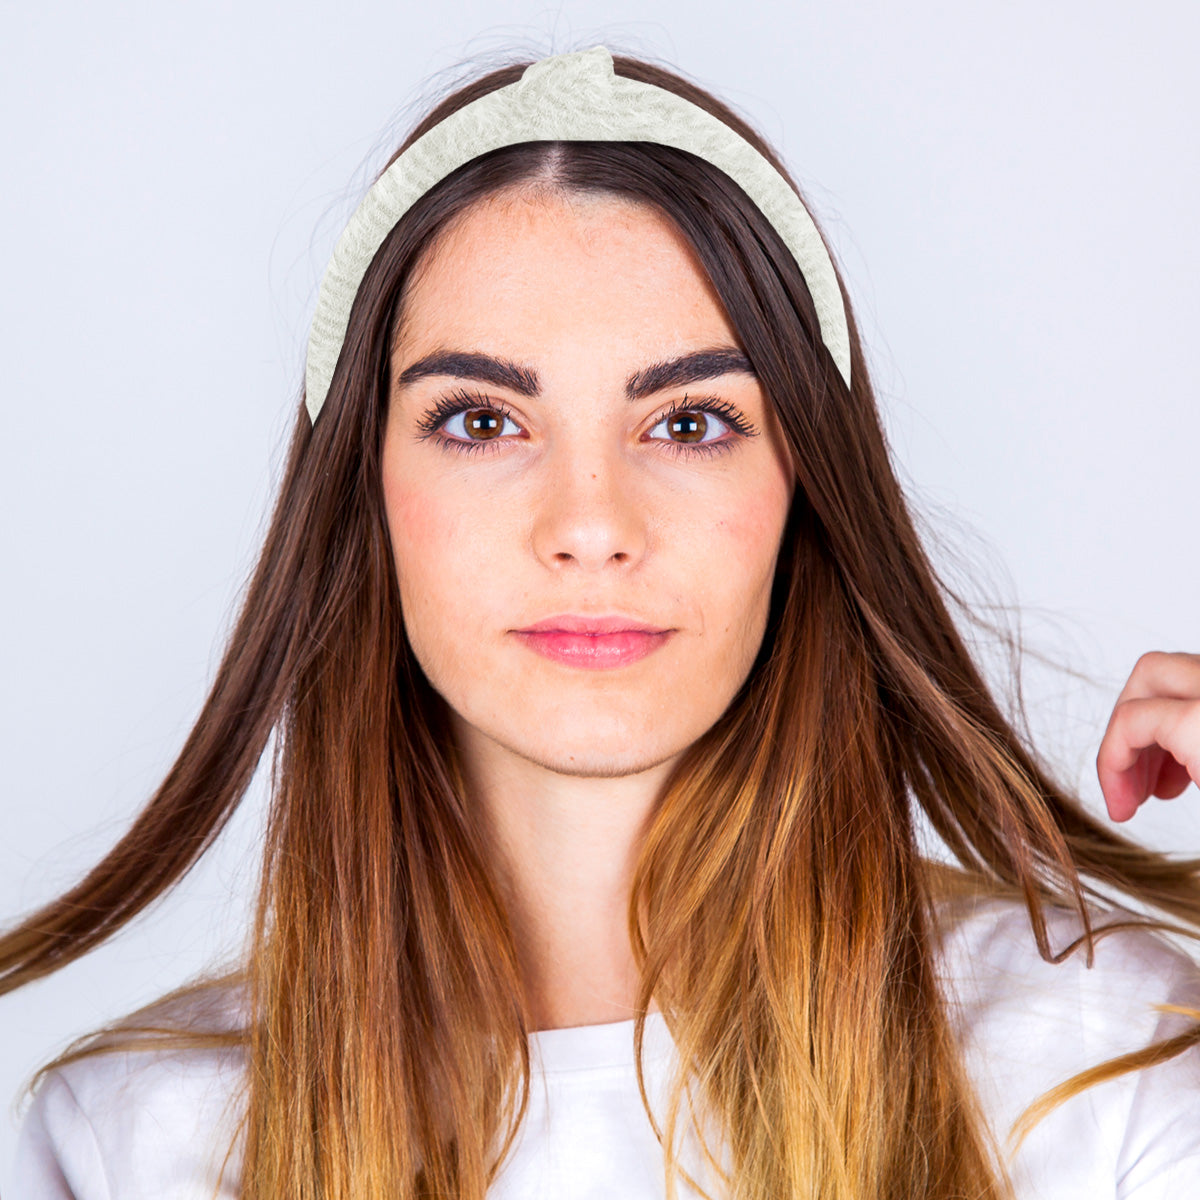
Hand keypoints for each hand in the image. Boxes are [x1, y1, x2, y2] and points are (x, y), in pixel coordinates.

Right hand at [1096, 651, 1199, 821]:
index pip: (1130, 718)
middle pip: (1149, 674)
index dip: (1110, 767)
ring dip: (1156, 725)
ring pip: (1179, 676)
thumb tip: (1154, 787)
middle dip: (1126, 728)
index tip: (1119, 806)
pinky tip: (1190, 771)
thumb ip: (1177, 765)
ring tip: (1157, 783)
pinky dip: (1187, 722)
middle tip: (1128, 782)